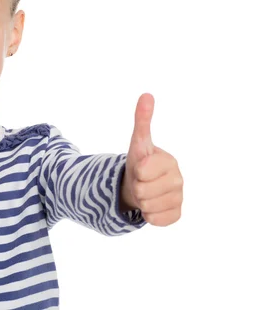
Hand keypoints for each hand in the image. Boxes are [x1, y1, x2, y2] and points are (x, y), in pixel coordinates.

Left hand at [121, 93, 183, 225]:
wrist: (141, 184)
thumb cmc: (140, 161)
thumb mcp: (138, 142)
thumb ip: (142, 120)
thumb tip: (146, 95)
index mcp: (169, 161)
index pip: (142, 172)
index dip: (135, 171)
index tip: (140, 167)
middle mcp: (179, 179)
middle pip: (143, 191)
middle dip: (136, 187)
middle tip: (140, 181)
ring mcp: (179, 198)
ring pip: (147, 206)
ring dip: (140, 201)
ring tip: (145, 191)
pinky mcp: (176, 214)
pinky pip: (155, 220)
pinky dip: (148, 215)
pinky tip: (151, 204)